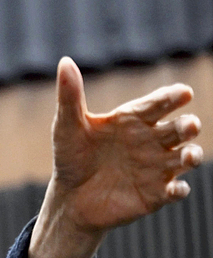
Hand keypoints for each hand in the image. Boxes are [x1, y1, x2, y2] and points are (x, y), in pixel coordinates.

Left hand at [48, 57, 201, 234]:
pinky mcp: (156, 193)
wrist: (69, 197)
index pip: (158, 104)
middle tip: (189, 125)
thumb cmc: (70, 156)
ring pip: (185, 157)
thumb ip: (70, 96)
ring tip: (188, 155)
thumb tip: (64, 61)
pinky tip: (175, 188)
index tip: (183, 93)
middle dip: (188, 126)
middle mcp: (151, 140)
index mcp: (132, 119)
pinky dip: (179, 188)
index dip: (172, 97)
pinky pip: (175, 190)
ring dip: (192, 156)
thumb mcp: (67, 126)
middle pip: (179, 129)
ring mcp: (156, 167)